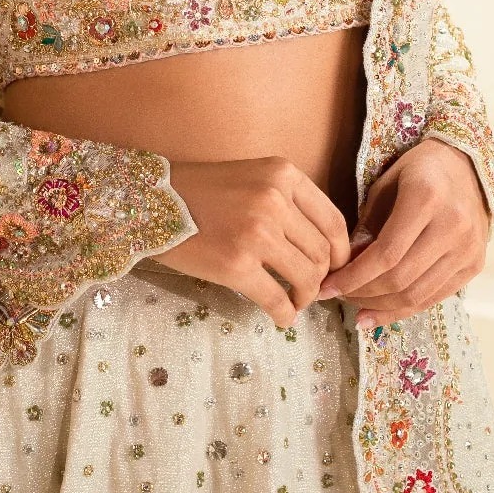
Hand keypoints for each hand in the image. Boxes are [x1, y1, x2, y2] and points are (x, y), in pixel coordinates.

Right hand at [160, 156, 350, 329]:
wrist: (151, 203)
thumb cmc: (201, 192)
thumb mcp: (252, 178)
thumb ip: (287, 201)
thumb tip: (321, 246)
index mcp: (283, 175)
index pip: (333, 221)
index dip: (342, 252)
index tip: (335, 268)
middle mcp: (275, 201)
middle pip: (322, 253)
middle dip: (321, 278)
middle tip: (310, 289)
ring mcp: (257, 234)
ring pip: (306, 277)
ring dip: (305, 297)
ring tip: (294, 301)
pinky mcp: (237, 265)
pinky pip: (277, 299)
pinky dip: (285, 314)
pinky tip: (282, 317)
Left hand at [315, 139, 486, 326]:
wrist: (465, 167)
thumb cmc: (416, 173)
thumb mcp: (383, 188)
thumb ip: (365, 229)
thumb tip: (343, 272)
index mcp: (426, 197)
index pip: (385, 254)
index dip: (353, 277)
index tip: (326, 288)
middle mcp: (453, 225)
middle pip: (400, 278)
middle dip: (362, 294)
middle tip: (338, 296)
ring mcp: (469, 248)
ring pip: (417, 295)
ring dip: (380, 307)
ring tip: (355, 307)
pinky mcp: (475, 265)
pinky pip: (434, 297)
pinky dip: (404, 310)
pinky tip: (378, 313)